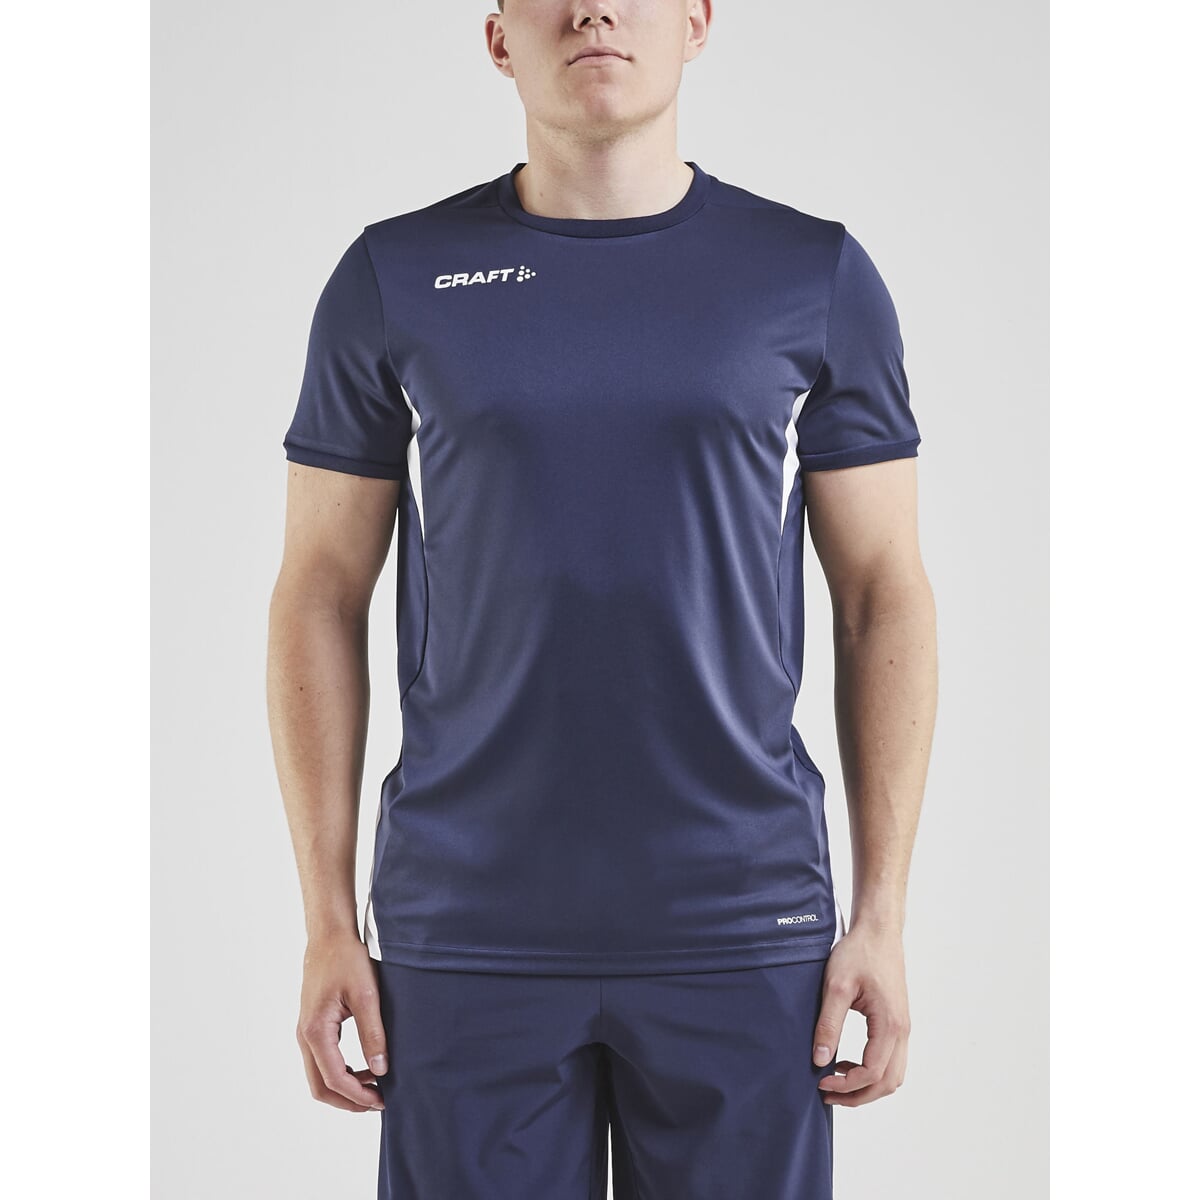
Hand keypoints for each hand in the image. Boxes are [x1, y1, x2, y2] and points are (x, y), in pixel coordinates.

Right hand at [296, 931, 388, 1111]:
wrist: (329, 937)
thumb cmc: (347, 959)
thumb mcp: (367, 994)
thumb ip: (373, 1033)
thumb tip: (381, 1069)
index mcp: (316, 1031)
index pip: (334, 1079)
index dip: (358, 1096)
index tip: (382, 1100)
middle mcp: (305, 1036)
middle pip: (320, 1087)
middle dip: (348, 1100)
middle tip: (378, 1101)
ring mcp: (305, 1032)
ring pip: (319, 1076)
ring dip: (344, 1088)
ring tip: (375, 1086)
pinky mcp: (312, 1027)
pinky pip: (321, 1061)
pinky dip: (340, 1073)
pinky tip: (363, 1068)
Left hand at [812, 924, 909, 1106]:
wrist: (878, 931)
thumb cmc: (858, 953)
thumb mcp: (836, 986)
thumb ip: (828, 1024)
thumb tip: (820, 1060)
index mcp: (890, 1024)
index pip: (872, 1072)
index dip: (846, 1085)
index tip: (820, 1080)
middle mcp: (902, 1031)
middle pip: (888, 1082)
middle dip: (858, 1095)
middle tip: (827, 1093)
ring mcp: (902, 1028)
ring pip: (893, 1075)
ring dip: (867, 1086)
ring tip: (836, 1080)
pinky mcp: (897, 1023)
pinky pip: (892, 1060)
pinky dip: (873, 1072)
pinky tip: (848, 1063)